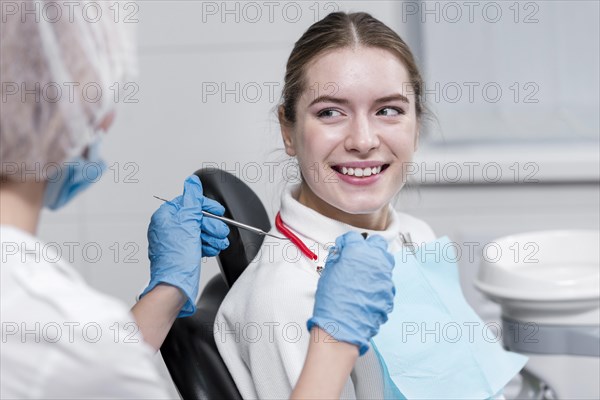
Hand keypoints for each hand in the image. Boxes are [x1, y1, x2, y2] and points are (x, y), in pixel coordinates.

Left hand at [140, 175, 228, 316]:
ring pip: (199, 231)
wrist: (175, 285)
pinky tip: (212, 248)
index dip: (205, 207)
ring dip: (212, 236)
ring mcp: (175, 242)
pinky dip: (208, 244)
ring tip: (218, 242)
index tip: (217, 211)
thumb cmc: (177, 258)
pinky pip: (198, 243)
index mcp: (165, 217)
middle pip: (196, 218)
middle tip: (219, 231)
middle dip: (211, 225)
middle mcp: (168, 228)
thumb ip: (191, 200)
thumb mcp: (187, 222)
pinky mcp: (183, 253)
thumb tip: (192, 182)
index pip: (188, 203)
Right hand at [307, 231, 394, 354]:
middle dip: (368, 248)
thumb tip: (341, 253)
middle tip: (357, 257)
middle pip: (378, 244)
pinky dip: (377, 283)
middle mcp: (376, 261)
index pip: (355, 238)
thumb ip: (337, 258)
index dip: (347, 242)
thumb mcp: (328, 273)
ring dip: (375, 265)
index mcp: (358, 252)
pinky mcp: (390, 292)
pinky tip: (366, 291)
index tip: (344, 248)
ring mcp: (385, 277)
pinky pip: (385, 282)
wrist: (342, 328)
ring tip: (362, 276)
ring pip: (385, 262)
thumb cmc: (333, 302)